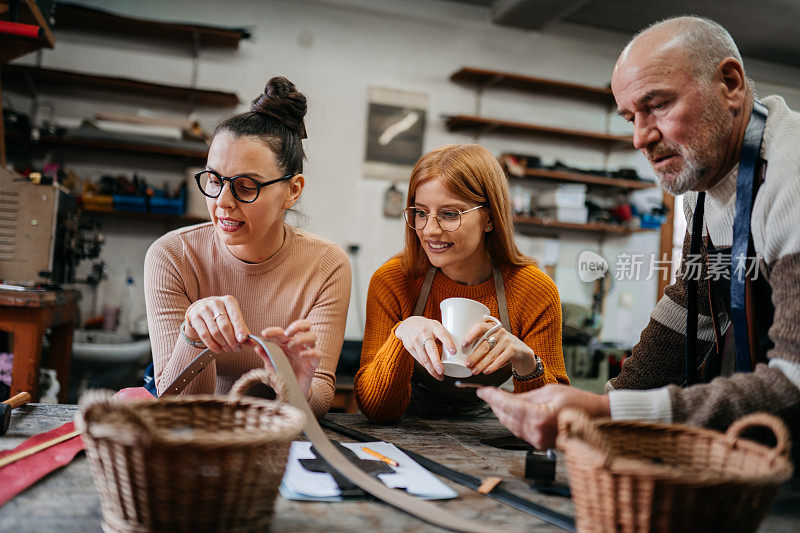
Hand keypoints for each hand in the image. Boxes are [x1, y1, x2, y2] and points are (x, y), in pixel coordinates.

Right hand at [184, 295, 248, 352]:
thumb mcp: (233, 317)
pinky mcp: (194, 317)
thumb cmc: (222, 314)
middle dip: (231, 340)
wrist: (201, 308)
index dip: (239, 329)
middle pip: (224, 326)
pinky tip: (218, 350)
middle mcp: (215, 303)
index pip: (235, 317)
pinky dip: (212, 345)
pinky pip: (204, 335)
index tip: (243, 340)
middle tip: (237, 348)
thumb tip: (253, 343)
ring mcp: (203, 309)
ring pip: (214, 332)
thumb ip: (242, 329)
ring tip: (229, 349)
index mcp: (229, 300)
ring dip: (223, 344)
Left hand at [253, 319, 320, 398]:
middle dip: (297, 326)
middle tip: (287, 334)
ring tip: (291, 346)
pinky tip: (302, 355)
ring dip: (302, 338)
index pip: (282, 331)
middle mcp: (298, 345)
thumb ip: (266, 357)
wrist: (291, 392)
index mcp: (287, 343)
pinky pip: (318, 353)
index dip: (273, 330)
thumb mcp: (271, 366)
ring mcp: (307, 352)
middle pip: (305, 325)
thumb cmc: (281, 375)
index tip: (264, 333)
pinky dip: (310, 352)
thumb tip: (257, 347)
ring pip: (312, 336)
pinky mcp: (314, 362)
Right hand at [394, 316, 457, 380]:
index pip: (442, 335)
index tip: (454, 352)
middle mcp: (424, 333)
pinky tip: (432, 372)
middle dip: (437, 362)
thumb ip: (443, 336)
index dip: (448, 343)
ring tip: (439, 376)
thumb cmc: (426, 326)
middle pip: (431, 350)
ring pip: (424, 358)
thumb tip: (457, 350)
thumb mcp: (435, 326)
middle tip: (442, 371)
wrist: (407, 324)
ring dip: (432, 369)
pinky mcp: (410, 347)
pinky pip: (419, 360)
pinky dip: (427, 367)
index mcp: (434, 326)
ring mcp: (415, 340)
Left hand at [462, 320, 535, 375]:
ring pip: (491, 354)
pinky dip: (492, 367)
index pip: (480, 327)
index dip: (471, 335)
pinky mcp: (512, 349)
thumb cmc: (501, 346)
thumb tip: (464, 355)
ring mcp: (507, 340)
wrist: (522, 351)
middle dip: (474, 356)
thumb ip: (481, 343)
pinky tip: (486, 371)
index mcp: (491, 327)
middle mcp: (499, 331)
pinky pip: (500, 360)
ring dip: (481, 364)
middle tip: (467, 364)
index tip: (463, 344)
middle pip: (484, 345)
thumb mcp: (493, 340)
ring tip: (474, 371)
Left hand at [476, 384, 609, 448]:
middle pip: (505, 417)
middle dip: (494, 404)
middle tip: (486, 393)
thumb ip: (526, 397)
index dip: (491, 397)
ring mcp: (538, 441)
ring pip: (510, 425)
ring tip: (496, 399)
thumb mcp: (550, 391)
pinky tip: (510, 410)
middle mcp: (536, 433)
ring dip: (502, 412)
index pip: (507, 405)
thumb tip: (507, 398)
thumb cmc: (579, 402)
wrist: (597, 419)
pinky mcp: (540, 444)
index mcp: (538, 417)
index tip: (481, 390)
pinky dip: (513, 420)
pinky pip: (520, 431)